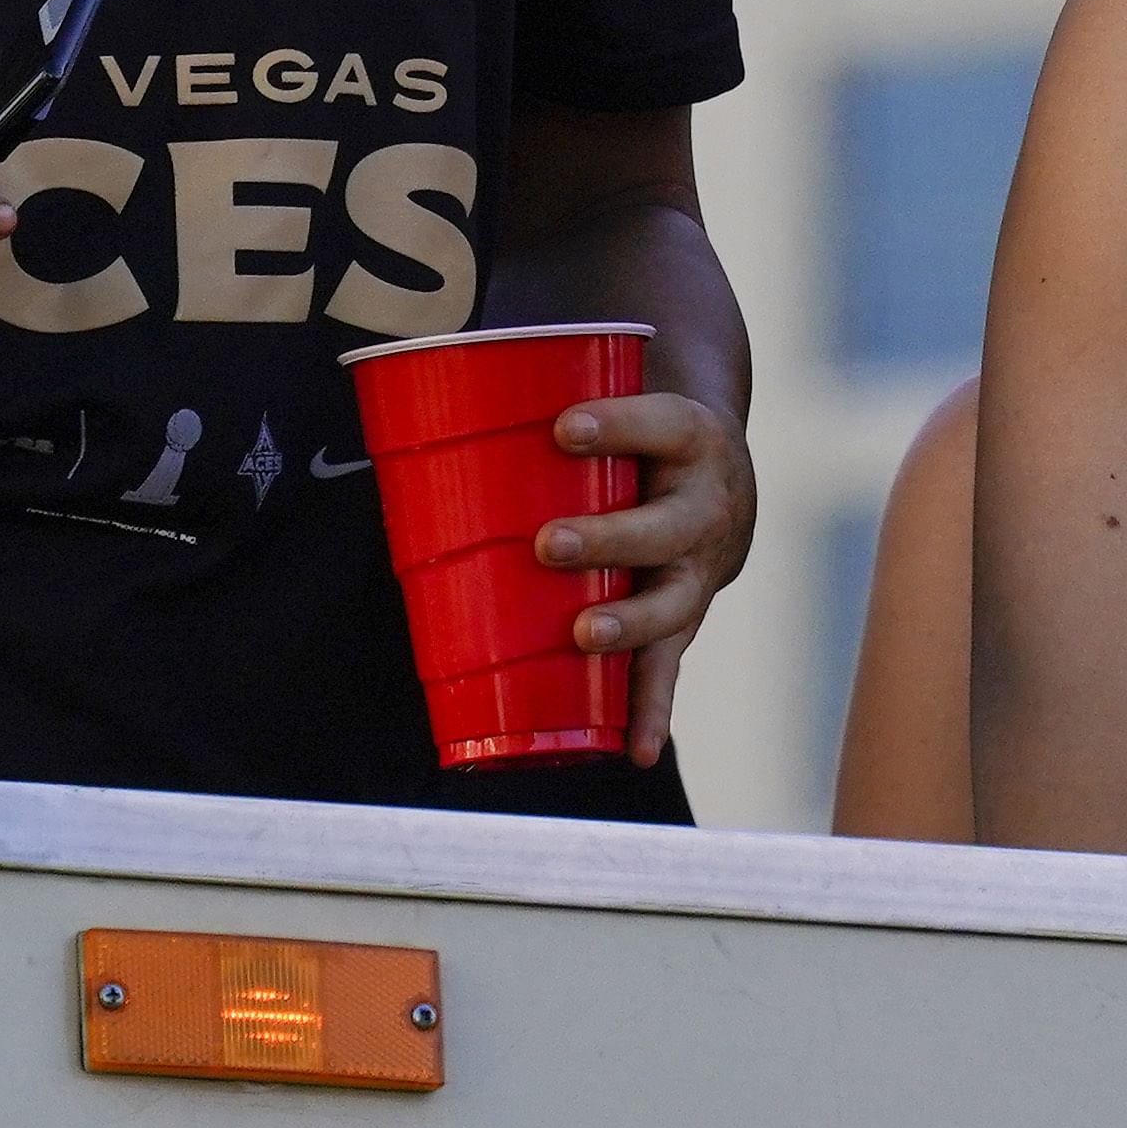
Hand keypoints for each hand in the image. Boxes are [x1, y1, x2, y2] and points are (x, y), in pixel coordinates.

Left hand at [532, 387, 756, 764]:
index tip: (563, 426)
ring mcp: (698, 571)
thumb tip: (407, 377)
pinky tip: (637, 750)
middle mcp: (704, 506)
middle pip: (664, 526)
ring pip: (672, 602)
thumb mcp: (613, 404)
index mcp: (688, 439)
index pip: (661, 423)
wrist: (718, 478)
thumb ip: (535, 398)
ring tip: (584, 633)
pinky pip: (670, 670)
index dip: (618, 424)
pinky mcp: (685, 618)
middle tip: (549, 545)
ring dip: (629, 622)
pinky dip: (654, 711)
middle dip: (609, 537)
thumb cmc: (632, 439)